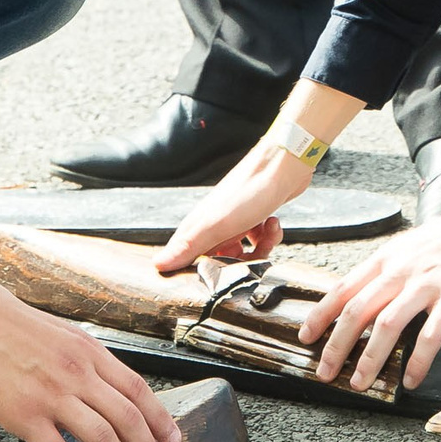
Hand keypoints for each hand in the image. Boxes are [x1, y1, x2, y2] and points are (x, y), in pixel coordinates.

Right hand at [0, 273, 181, 441]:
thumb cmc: (3, 322)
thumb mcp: (58, 334)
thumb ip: (81, 362)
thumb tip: (98, 390)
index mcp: (88, 350)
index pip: (139, 389)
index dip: (160, 419)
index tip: (171, 439)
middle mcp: (78, 371)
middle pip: (129, 418)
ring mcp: (53, 394)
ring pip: (104, 439)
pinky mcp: (25, 414)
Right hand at [155, 141, 315, 272]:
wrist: (283, 165)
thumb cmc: (249, 191)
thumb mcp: (216, 224)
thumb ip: (188, 246)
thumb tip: (157, 264)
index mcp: (198, 227)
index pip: (187, 261)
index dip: (204, 274)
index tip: (222, 276)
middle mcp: (213, 224)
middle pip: (221, 262)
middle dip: (240, 264)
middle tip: (253, 254)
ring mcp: (234, 221)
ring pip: (243, 253)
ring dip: (260, 248)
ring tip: (267, 232)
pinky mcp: (253, 217)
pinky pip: (259, 240)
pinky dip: (269, 236)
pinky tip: (272, 223)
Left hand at [301, 191, 440, 391]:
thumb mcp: (415, 245)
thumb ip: (394, 269)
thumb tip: (374, 297)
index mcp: (389, 257)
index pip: (344, 288)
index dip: (322, 314)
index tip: (306, 336)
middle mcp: (401, 269)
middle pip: (357, 311)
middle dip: (336, 345)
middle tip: (324, 371)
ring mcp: (427, 283)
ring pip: (386, 325)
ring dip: (369, 359)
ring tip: (360, 383)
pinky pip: (429, 336)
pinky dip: (416, 362)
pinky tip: (410, 380)